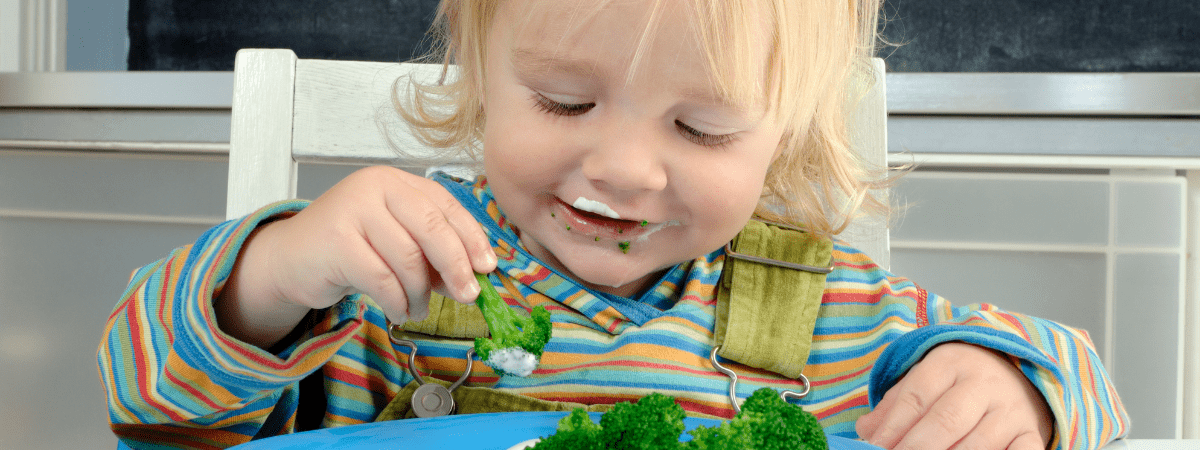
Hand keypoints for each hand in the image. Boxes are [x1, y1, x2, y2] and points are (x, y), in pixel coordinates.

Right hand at [217, 166, 496, 345]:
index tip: (487, 267)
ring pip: (408, 258)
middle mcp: (375, 186)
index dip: (472, 238)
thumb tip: (474, 274)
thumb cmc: (351, 250)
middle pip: (432, 227)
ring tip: (419, 308)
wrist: (290, 260)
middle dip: (456, 265)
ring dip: (421, 292)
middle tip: (468, 295)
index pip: (446, 206)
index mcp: (397, 181)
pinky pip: (382, 278)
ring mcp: (353, 209)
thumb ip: (431, 250)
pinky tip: (400, 311)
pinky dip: (398, 301)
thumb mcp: (396, 241)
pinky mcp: (336, 240)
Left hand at [854, 342, 1053, 449]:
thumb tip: (865, 431)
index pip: (917, 396)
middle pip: (946, 419)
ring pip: (979, 442)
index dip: (893, 426)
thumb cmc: (956, 382)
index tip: (875, 448)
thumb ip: (894, 405)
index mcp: (949, 363)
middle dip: (918, 447)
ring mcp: (1010, 409)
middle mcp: (983, 383)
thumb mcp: (923, 379)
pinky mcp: (1031, 432)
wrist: (1015, 371)